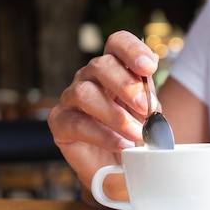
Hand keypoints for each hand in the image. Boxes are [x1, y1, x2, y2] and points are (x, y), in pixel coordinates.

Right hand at [48, 31, 158, 204]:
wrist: (120, 166)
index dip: (133, 50)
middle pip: (101, 65)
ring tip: (136, 133)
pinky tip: (121, 144)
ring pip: (85, 93)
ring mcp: (71, 98)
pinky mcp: (60, 123)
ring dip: (115, 115)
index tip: (149, 67)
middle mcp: (90, 78)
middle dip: (126, 85)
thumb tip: (148, 101)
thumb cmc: (134, 133)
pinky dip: (103, 135)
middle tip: (144, 107)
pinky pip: (77, 123)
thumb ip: (149, 101)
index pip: (117, 43)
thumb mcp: (149, 113)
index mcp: (115, 68)